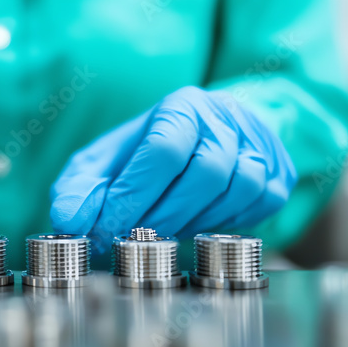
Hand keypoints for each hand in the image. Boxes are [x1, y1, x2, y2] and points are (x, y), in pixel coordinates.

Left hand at [49, 87, 295, 248]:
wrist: (213, 137)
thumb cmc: (150, 152)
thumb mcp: (106, 161)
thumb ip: (81, 187)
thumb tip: (69, 220)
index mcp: (181, 107)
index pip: (162, 149)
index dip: (133, 195)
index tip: (106, 228)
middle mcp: (226, 120)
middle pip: (204, 173)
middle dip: (162, 216)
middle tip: (131, 239)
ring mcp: (259, 147)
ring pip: (236, 191)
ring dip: (192, 222)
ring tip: (161, 233)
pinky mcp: (278, 177)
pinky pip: (256, 208)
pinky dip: (222, 223)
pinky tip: (196, 225)